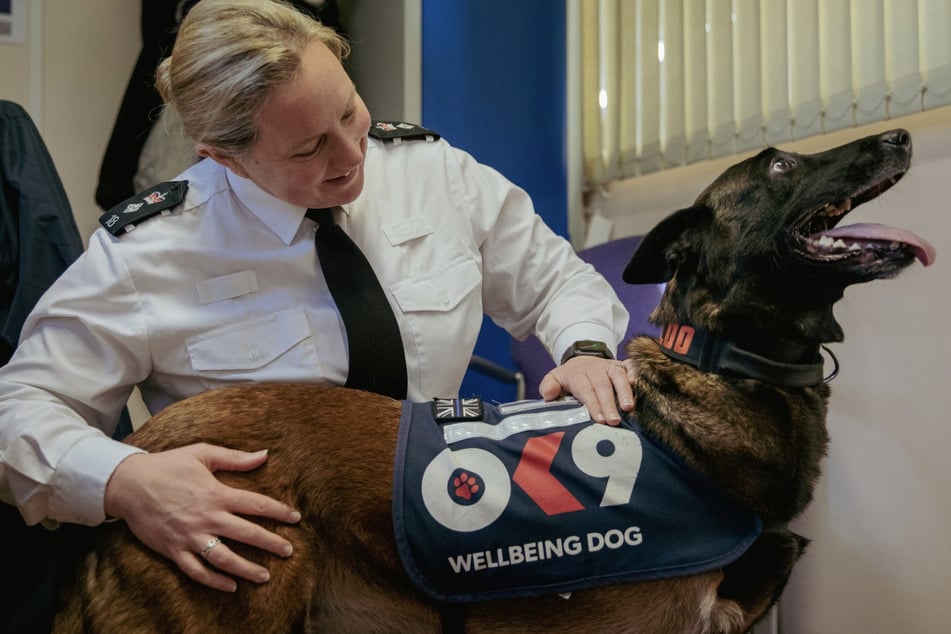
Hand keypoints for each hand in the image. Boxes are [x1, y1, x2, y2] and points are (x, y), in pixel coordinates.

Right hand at [104, 444, 300, 591]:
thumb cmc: (168, 465)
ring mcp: (190, 536)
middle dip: (271, 543)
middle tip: (289, 551)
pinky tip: (231, 586)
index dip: (279, 512)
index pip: (256, 505)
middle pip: (246, 533)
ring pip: (224, 558)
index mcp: (216, 493)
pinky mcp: (173, 550)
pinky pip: (197, 571)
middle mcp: (207, 517)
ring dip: (246, 569)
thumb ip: (235, 457)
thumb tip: (264, 454)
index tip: (296, 518)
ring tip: (265, 576)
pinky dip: (214, 581)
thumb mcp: (202, 453)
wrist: (128, 484)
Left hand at [538, 356, 636, 425]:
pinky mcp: (622, 364)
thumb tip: (549, 395)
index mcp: (578, 374)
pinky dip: (636, 372)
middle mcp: (595, 368)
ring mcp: (610, 366)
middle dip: (609, 403)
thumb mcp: (553, 379)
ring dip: (624, 391)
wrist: (581, 359)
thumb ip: (548, 386)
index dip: (593, 404)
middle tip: (614, 421)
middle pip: (603, 385)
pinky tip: (638, 383)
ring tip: (628, 407)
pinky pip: (630, 365)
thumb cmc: (569, 377)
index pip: (585, 390)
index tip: (599, 420)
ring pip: (618, 375)